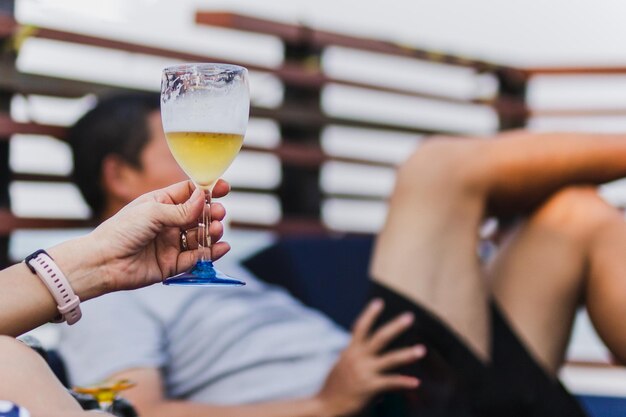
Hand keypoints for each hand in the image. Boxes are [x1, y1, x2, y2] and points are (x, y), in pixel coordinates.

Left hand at [82, 179, 229, 293]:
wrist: (103, 263)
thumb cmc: (120, 231)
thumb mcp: (152, 212)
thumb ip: (180, 209)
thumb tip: (203, 198)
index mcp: (161, 203)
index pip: (189, 193)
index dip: (207, 190)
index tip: (224, 188)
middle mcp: (169, 222)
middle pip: (199, 215)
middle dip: (211, 213)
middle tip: (218, 213)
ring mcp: (172, 243)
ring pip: (200, 236)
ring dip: (212, 232)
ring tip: (216, 230)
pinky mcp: (173, 263)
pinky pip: (197, 257)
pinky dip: (211, 253)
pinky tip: (221, 247)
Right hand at [316, 299, 425, 416]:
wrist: (324, 407)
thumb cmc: (332, 389)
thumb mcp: (340, 368)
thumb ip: (353, 361)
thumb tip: (362, 357)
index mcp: (349, 352)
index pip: (359, 328)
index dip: (369, 315)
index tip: (379, 302)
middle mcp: (357, 358)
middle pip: (379, 338)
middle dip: (395, 327)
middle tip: (410, 317)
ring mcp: (364, 372)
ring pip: (390, 359)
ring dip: (407, 354)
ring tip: (422, 350)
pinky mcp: (369, 388)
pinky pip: (390, 383)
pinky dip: (404, 382)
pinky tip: (416, 382)